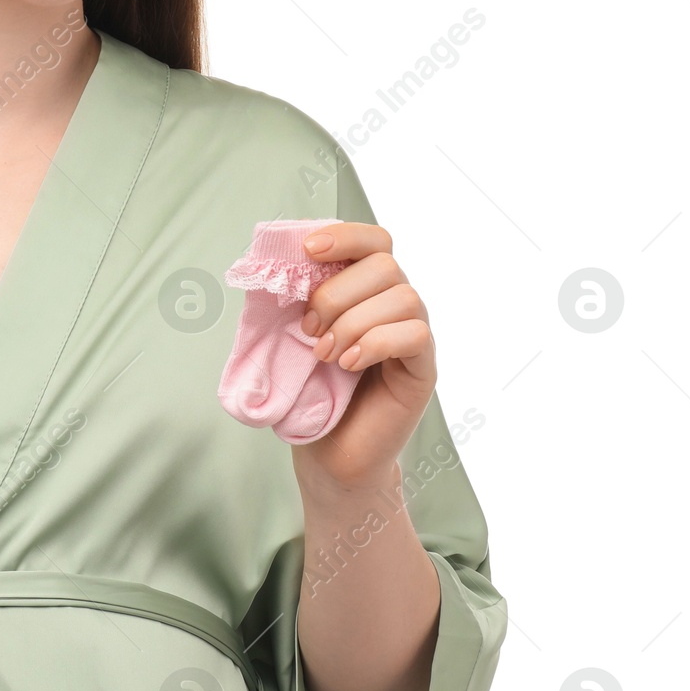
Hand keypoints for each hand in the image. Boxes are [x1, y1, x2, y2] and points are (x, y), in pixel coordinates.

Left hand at [290, 222, 434, 494]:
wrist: (327, 453)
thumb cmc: (310, 394)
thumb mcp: (290, 338)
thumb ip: (289, 300)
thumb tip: (267, 264)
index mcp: (365, 291)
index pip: (373, 241)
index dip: (345, 236)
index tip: (308, 251)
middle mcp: (395, 306)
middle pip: (385, 265)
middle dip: (337, 293)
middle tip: (309, 329)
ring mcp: (413, 336)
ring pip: (403, 297)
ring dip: (353, 323)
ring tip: (325, 355)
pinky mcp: (422, 368)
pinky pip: (415, 335)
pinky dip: (375, 343)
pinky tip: (349, 365)